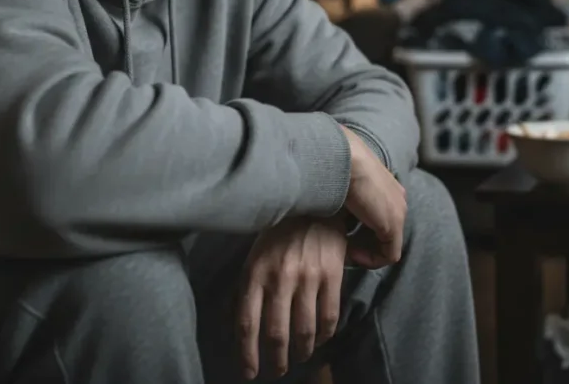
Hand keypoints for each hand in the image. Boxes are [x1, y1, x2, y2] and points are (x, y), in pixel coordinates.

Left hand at [237, 216, 346, 379]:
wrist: (314, 202)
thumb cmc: (279, 233)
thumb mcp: (254, 257)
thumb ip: (245, 290)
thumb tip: (237, 326)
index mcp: (255, 273)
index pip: (247, 323)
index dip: (247, 353)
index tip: (249, 372)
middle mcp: (280, 277)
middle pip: (276, 333)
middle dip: (276, 360)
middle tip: (277, 371)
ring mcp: (308, 276)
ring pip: (305, 329)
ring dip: (302, 351)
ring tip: (299, 358)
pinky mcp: (332, 274)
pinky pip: (329, 315)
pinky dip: (325, 334)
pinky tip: (320, 339)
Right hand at [341, 126, 406, 267]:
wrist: (342, 157)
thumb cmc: (334, 166)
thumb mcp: (342, 183)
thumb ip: (346, 198)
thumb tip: (333, 213)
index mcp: (387, 186)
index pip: (378, 216)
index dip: (360, 230)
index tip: (341, 233)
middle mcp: (398, 199)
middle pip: (384, 231)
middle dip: (363, 241)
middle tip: (343, 245)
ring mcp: (398, 212)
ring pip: (386, 244)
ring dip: (365, 251)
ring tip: (345, 249)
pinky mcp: (393, 225)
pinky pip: (388, 255)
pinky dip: (370, 259)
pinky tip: (351, 253)